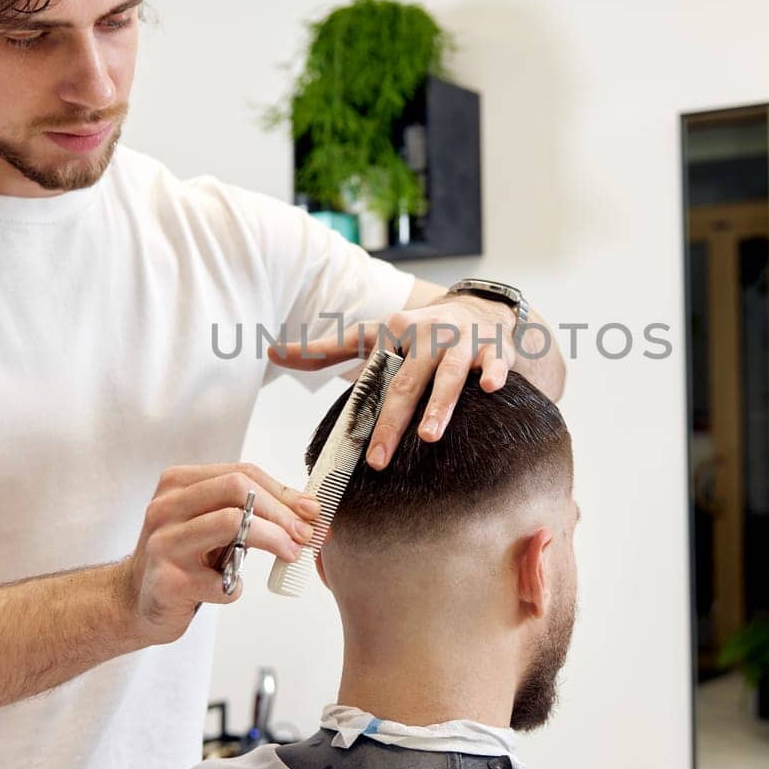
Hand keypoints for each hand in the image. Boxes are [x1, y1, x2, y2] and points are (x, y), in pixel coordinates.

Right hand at [122, 463, 319, 643]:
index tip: (311, 511)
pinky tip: (229, 589)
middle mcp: (166, 507)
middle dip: (282, 511)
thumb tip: (306, 510)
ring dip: (273, 539)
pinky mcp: (168, 582)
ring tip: (290, 555)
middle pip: (238, 489)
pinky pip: (222, 581)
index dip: (284, 492)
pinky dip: (236, 587)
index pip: (242, 473)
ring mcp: (164, 543)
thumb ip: (247, 510)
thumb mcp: (209, 522)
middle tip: (305, 535)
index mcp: (178, 483)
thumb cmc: (183, 558)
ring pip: (232, 523)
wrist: (135, 600)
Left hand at [267, 295, 519, 468]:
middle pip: (406, 383)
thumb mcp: (375, 335)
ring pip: (449, 375)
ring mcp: (462, 342)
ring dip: (440, 405)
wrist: (479, 308)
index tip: (351, 445)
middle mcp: (427, 334)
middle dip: (392, 422)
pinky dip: (493, 373)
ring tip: (429, 436)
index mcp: (396, 331)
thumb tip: (273, 353)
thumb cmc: (419, 331)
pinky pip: (495, 363)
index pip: (373, 375)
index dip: (362, 410)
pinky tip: (490, 387)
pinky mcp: (494, 348)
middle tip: (378, 459)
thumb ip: (327, 348)